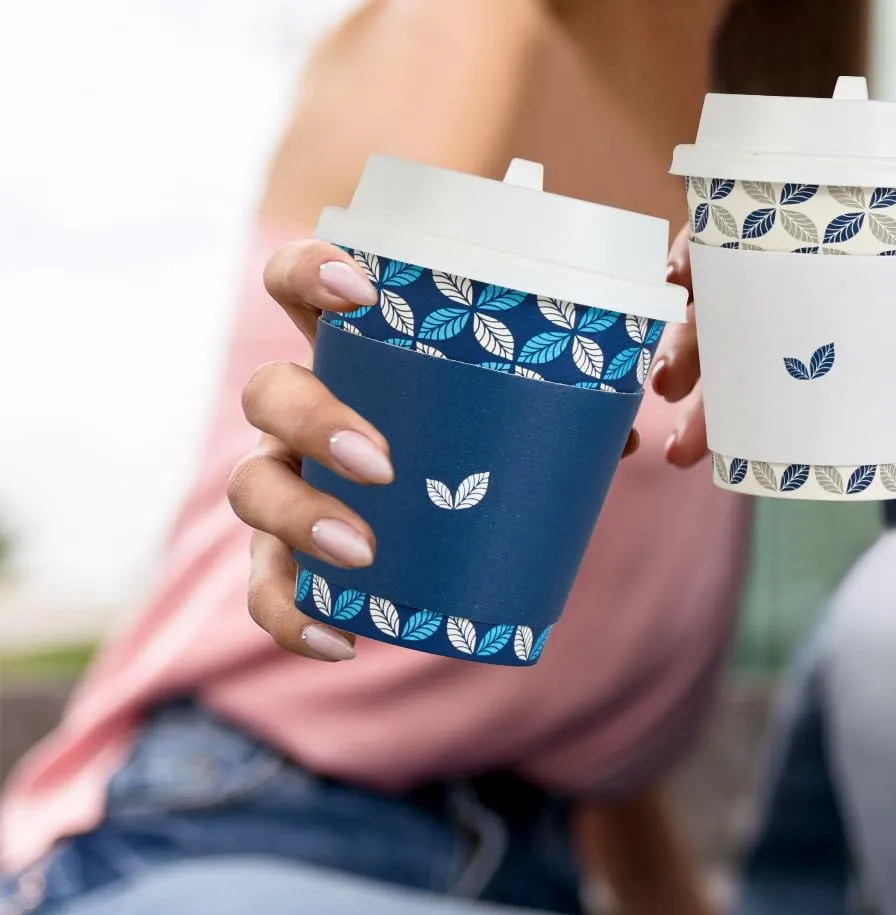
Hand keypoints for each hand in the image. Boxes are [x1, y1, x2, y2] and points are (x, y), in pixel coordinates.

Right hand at [227, 239, 640, 659]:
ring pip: (250, 488)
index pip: (296, 286)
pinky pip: (266, 589)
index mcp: (350, 351)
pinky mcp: (284, 555)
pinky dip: (295, 617)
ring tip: (364, 552)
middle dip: (313, 420)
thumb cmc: (480, 436)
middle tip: (382, 461)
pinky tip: (345, 641)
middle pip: (266, 391)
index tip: (360, 289)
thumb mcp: (518, 408)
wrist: (453, 514)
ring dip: (300, 517)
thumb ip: (564, 406)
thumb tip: (625, 437)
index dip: (309, 273)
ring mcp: (284, 480)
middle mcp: (299, 410)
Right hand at [650, 229, 895, 466]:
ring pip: (722, 368)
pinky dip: (715, 437)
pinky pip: (746, 415)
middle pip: (719, 306)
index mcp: (829, 251)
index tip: (679, 273)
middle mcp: (797, 297)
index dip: (703, 246)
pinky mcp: (801, 404)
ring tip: (681, 446)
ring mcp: (793, 354)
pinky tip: (698, 459)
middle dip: (683, 339)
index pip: (748, 232)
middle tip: (670, 377)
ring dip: (691, 404)